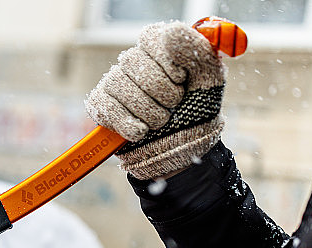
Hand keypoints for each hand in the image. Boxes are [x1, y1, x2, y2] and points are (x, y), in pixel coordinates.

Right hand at [85, 21, 224, 179]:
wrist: (183, 149)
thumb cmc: (197, 111)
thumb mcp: (210, 78)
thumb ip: (196, 50)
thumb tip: (170, 33)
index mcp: (160, 47)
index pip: (151, 38)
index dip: (168, 62)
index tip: (182, 80)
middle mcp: (134, 61)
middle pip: (132, 61)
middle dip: (160, 91)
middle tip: (174, 105)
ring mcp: (114, 83)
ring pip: (117, 84)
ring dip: (146, 110)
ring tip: (160, 122)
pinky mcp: (101, 106)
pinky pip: (104, 107)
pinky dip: (127, 124)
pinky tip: (142, 132)